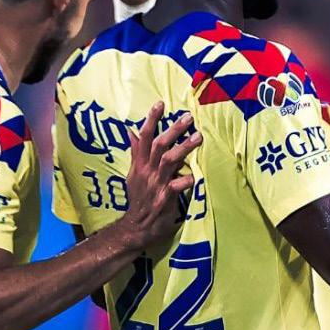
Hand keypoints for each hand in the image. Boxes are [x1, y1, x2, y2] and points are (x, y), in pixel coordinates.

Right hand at [116, 102, 201, 246]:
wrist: (136, 227)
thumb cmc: (139, 199)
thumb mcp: (133, 174)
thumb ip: (136, 153)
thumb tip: (131, 132)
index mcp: (140, 164)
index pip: (143, 136)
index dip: (151, 119)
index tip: (160, 103)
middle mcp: (147, 171)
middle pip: (158, 144)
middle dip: (173, 129)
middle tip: (188, 117)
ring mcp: (155, 184)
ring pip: (169, 159)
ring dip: (184, 147)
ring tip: (198, 137)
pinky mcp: (164, 198)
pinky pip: (176, 185)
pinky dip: (186, 179)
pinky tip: (194, 177)